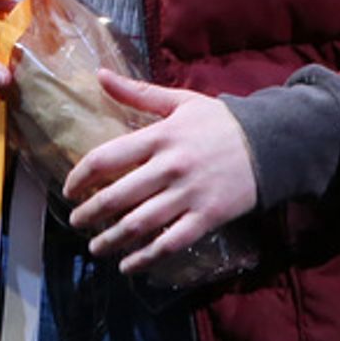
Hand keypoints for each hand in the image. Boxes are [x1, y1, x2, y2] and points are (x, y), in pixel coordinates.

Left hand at [63, 68, 257, 276]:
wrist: (270, 143)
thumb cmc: (219, 121)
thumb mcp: (179, 101)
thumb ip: (137, 92)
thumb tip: (99, 75)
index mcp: (160, 136)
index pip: (107, 157)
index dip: (81, 176)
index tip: (69, 189)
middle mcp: (169, 167)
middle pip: (118, 196)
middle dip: (90, 213)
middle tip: (76, 222)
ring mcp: (188, 195)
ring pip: (139, 224)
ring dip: (111, 239)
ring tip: (95, 247)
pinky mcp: (206, 218)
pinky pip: (169, 243)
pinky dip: (146, 258)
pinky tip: (129, 265)